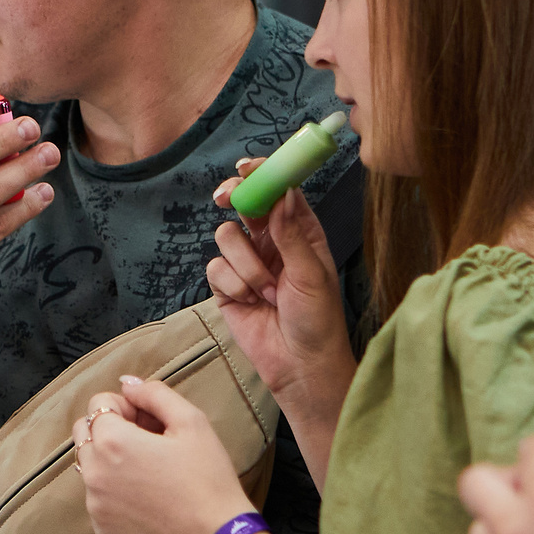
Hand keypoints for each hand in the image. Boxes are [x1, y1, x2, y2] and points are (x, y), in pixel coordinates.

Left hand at [76, 375, 249, 533]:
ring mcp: (94, 504)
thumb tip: (127, 383)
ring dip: (112, 460)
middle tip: (148, 442)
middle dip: (111, 428)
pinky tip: (148, 498)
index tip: (152, 422)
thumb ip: (154, 393)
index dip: (127, 406)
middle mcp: (93, 472)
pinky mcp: (102, 529)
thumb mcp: (191, 422)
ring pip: (91, 466)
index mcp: (111, 441)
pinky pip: (99, 498)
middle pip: (85, 432)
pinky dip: (115, 492)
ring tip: (151, 472)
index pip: (99, 403)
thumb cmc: (207, 479)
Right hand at [209, 160, 356, 424]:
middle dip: (235, 197)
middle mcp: (272, 242)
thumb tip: (282, 192)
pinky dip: (232, 284)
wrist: (300, 366)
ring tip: (266, 290)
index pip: (279, 191)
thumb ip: (291, 232)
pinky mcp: (227, 286)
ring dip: (245, 264)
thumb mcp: (311, 274)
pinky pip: (215, 267)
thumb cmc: (318, 321)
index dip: (264, 174)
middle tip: (228, 196)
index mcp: (300, 232)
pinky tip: (250, 302)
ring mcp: (247, 263)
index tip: (249, 167)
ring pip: (226, 237)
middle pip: (244, 203)